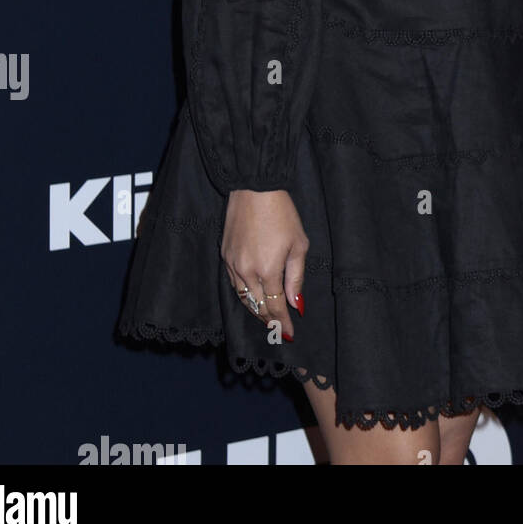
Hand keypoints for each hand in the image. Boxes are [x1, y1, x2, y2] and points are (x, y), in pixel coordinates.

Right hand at [221, 189, 307, 341]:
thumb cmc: (283, 213)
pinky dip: (244, 294)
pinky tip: (252, 296)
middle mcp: (246, 272)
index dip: (283, 322)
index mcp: (267, 270)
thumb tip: (296, 304)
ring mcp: (232, 264)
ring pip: (243, 298)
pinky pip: (233, 283)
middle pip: (257, 306)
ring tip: (266, 317)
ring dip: (255, 310)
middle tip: (279, 330)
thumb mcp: (299, 244)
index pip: (275, 306)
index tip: (290, 334)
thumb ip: (296, 276)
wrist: (255, 189)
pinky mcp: (224, 255)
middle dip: (269, 320)